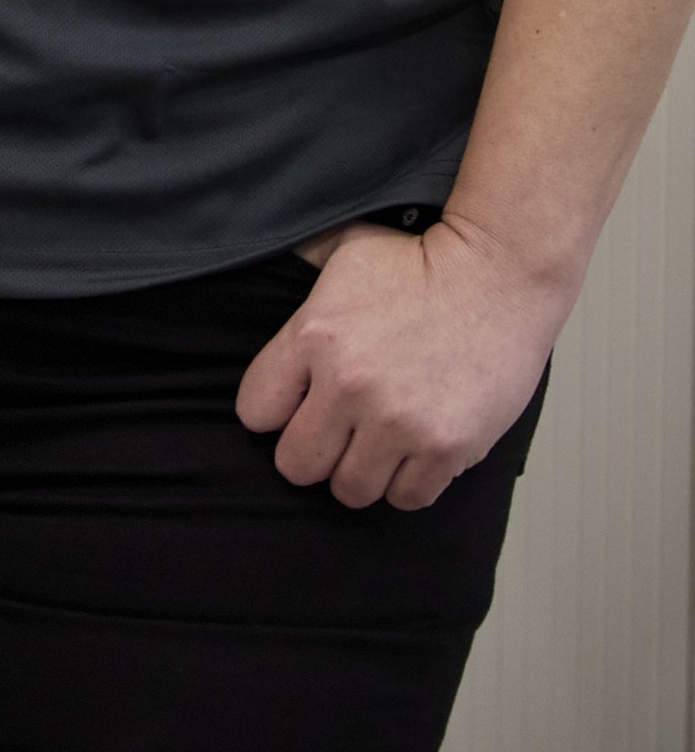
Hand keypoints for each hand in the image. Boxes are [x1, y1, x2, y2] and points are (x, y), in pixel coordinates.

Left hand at [235, 214, 568, 510]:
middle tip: (334, 434)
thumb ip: (302, 276)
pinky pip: (407, 498)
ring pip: (351, 491)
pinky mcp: (445, 448)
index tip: (292, 406)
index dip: (271, 411)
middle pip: (296, 465)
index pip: (255, 411)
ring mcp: (398, 421)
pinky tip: (414, 450)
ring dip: (360, 471)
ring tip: (377, 441)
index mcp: (314, 335)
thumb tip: (263, 261)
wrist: (496, 276)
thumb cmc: (421, 263)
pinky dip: (407, 482)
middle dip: (311, 453)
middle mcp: (350, 385)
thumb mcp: (344, 253)